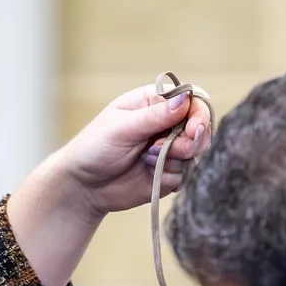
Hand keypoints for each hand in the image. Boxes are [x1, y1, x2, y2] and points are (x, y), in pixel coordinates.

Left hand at [6, 82, 211, 285]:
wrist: (84, 186)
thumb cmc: (95, 147)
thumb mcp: (123, 128)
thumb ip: (155, 116)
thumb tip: (185, 99)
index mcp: (155, 103)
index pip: (193, 101)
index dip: (199, 115)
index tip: (194, 130)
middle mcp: (166, 124)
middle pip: (201, 129)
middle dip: (189, 142)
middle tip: (165, 150)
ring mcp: (169, 150)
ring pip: (195, 155)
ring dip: (175, 160)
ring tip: (147, 160)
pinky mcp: (169, 174)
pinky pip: (184, 176)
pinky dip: (169, 177)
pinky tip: (148, 174)